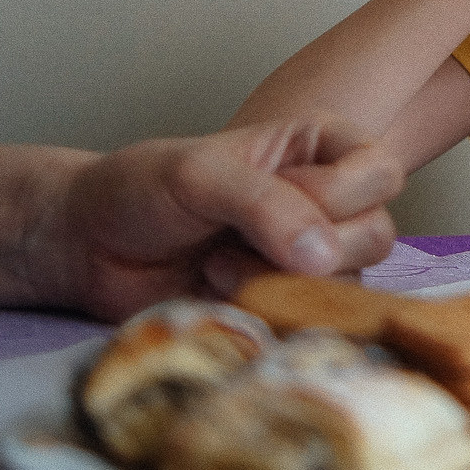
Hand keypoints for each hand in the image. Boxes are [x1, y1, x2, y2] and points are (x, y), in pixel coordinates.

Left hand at [41, 115, 401, 320]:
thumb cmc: (141, 189)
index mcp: (316, 149)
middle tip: (240, 238)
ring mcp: (304, 258)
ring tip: (218, 266)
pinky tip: (220, 292)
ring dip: (279, 281)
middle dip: (309, 246)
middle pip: (376, 234)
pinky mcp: (280, 305)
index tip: (280, 193)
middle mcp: (323, 202)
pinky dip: (267, 312)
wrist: (89, 246)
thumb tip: (321, 255)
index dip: (338, 194)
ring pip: (348, 284)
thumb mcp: (201, 176)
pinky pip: (309, 320)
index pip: (380, 171)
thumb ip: (267, 204)